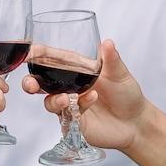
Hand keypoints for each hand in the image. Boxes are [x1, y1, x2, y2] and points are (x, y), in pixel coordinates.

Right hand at [22, 39, 153, 151]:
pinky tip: (91, 99)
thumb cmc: (127, 95)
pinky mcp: (73, 122)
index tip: (30, 53)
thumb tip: (108, 42)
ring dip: (54, 99)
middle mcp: (68, 87)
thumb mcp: (120, 74)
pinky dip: (77, 106)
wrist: (136, 123)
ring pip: (49, 102)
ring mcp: (69, 106)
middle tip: (31, 85)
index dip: (37, 56)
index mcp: (75, 70)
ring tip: (67, 98)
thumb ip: (112, 60)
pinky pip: (67, 116)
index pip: (50, 60)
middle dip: (30, 83)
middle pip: (40, 83)